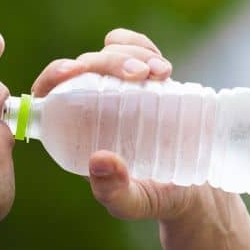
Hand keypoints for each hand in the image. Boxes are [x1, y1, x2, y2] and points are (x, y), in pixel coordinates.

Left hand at [29, 28, 234, 220]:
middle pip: (85, 67)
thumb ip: (114, 191)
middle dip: (108, 61)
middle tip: (138, 74)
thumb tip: (99, 160)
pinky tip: (161, 65)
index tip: (75, 70)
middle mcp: (93, 105)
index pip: (50, 94)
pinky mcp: (146, 78)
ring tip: (160, 72)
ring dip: (131, 52)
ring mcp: (120, 88)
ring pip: (111, 52)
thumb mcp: (134, 203)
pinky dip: (144, 47)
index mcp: (76, 131)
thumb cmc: (157, 199)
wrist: (198, 190)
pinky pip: (136, 49)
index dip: (54, 75)